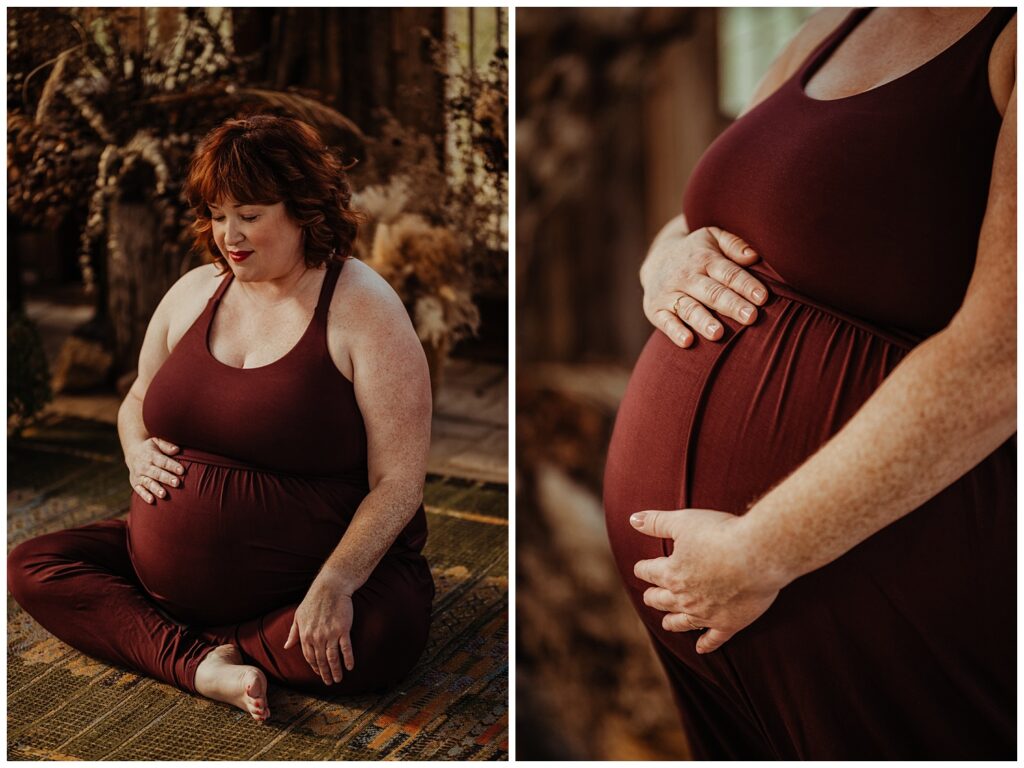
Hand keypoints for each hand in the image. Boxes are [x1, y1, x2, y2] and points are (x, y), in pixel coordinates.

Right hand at [125, 437, 183, 503]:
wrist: (132, 452)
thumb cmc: (150, 448)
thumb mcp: (157, 442)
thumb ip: (167, 446)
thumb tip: (177, 450)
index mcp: (151, 455)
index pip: (163, 461)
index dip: (172, 466)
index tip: (182, 470)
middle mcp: (144, 466)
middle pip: (156, 473)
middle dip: (166, 478)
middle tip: (177, 483)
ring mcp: (139, 476)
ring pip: (148, 483)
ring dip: (156, 489)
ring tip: (164, 494)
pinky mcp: (135, 483)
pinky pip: (139, 490)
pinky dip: (144, 495)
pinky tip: (151, 501)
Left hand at [284, 573, 354, 684]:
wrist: (330, 587)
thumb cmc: (314, 600)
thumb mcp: (299, 616)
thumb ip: (293, 633)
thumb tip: (287, 646)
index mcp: (305, 635)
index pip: (309, 657)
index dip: (314, 667)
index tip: (319, 673)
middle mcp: (317, 637)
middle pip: (321, 660)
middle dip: (325, 673)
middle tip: (329, 683)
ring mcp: (330, 634)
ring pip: (333, 658)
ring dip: (336, 670)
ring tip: (339, 679)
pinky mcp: (343, 630)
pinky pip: (345, 649)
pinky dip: (348, 659)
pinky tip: (350, 667)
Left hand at [631, 507, 783, 653]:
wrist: (757, 554)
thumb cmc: (720, 533)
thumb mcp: (684, 521)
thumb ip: (656, 522)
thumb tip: (633, 519)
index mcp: (671, 572)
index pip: (649, 572)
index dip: (643, 569)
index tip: (641, 568)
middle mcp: (684, 597)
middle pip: (661, 599)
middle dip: (653, 597)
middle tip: (649, 596)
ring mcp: (706, 613)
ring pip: (681, 622)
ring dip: (671, 622)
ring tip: (666, 623)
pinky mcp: (729, 623)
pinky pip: (713, 639)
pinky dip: (705, 644)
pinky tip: (700, 649)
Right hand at [641, 225, 767, 347]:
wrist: (656, 259)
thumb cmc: (695, 252)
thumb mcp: (712, 238)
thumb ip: (734, 244)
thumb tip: (754, 256)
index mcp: (704, 259)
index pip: (728, 273)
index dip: (746, 285)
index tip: (763, 297)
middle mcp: (686, 277)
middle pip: (712, 292)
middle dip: (731, 304)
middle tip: (750, 316)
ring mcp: (669, 294)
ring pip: (689, 309)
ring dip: (703, 321)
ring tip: (718, 334)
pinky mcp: (655, 310)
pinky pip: (665, 322)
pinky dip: (675, 332)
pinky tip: (688, 342)